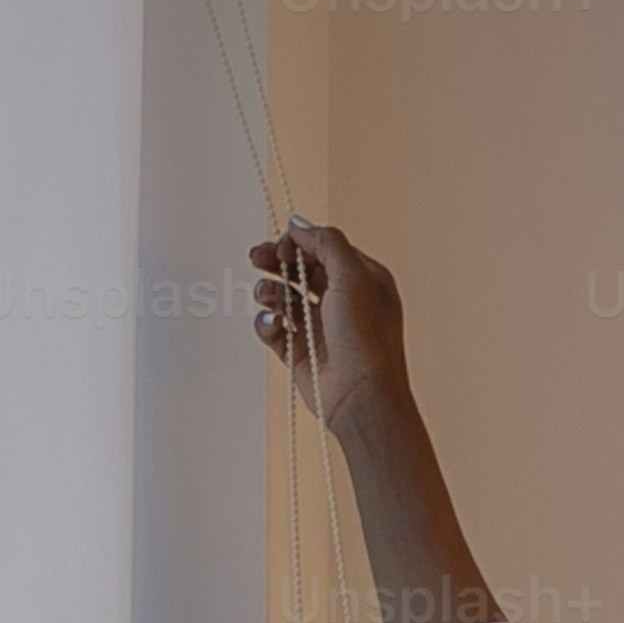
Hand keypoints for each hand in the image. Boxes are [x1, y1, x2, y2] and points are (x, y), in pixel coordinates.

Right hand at [251, 221, 414, 439]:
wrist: (361, 398)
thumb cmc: (365, 339)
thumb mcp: (353, 276)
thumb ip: (326, 242)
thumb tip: (299, 224)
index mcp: (362, 280)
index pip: (325, 249)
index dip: (300, 243)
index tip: (282, 245)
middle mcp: (342, 301)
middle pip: (301, 269)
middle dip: (277, 261)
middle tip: (257, 257)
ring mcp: (320, 327)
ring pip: (284, 297)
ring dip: (270, 291)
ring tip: (268, 296)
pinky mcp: (300, 351)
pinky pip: (274, 328)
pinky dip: (268, 323)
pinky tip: (274, 326)